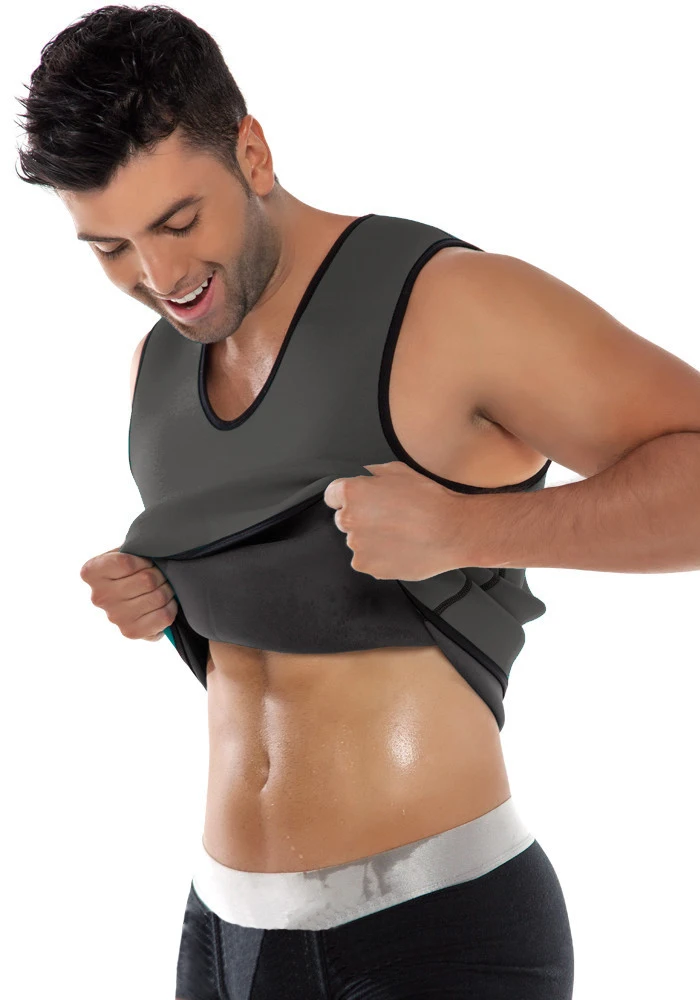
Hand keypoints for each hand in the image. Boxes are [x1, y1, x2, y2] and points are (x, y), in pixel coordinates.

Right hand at [79, 547, 177, 641]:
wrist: (136, 595)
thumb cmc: (134, 567)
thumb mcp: (128, 550)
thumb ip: (135, 547)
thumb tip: (157, 548)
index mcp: (92, 572)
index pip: (126, 563)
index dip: (145, 560)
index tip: (147, 561)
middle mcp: (99, 597)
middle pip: (147, 580)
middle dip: (161, 574)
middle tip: (161, 575)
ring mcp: (114, 617)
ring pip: (158, 597)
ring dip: (168, 590)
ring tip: (164, 587)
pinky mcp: (130, 632)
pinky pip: (164, 616)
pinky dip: (171, 607)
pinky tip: (165, 603)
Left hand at [323, 461, 466, 580]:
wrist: (452, 532)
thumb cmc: (429, 500)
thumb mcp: (400, 471)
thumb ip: (373, 473)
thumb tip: (366, 476)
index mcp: (352, 493)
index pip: (332, 495)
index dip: (346, 497)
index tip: (359, 501)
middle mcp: (349, 520)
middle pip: (344, 519)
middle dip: (361, 518)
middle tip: (388, 518)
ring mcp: (357, 547)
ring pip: (357, 542)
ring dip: (371, 539)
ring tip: (399, 534)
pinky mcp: (368, 566)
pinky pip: (367, 560)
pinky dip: (379, 557)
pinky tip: (400, 548)